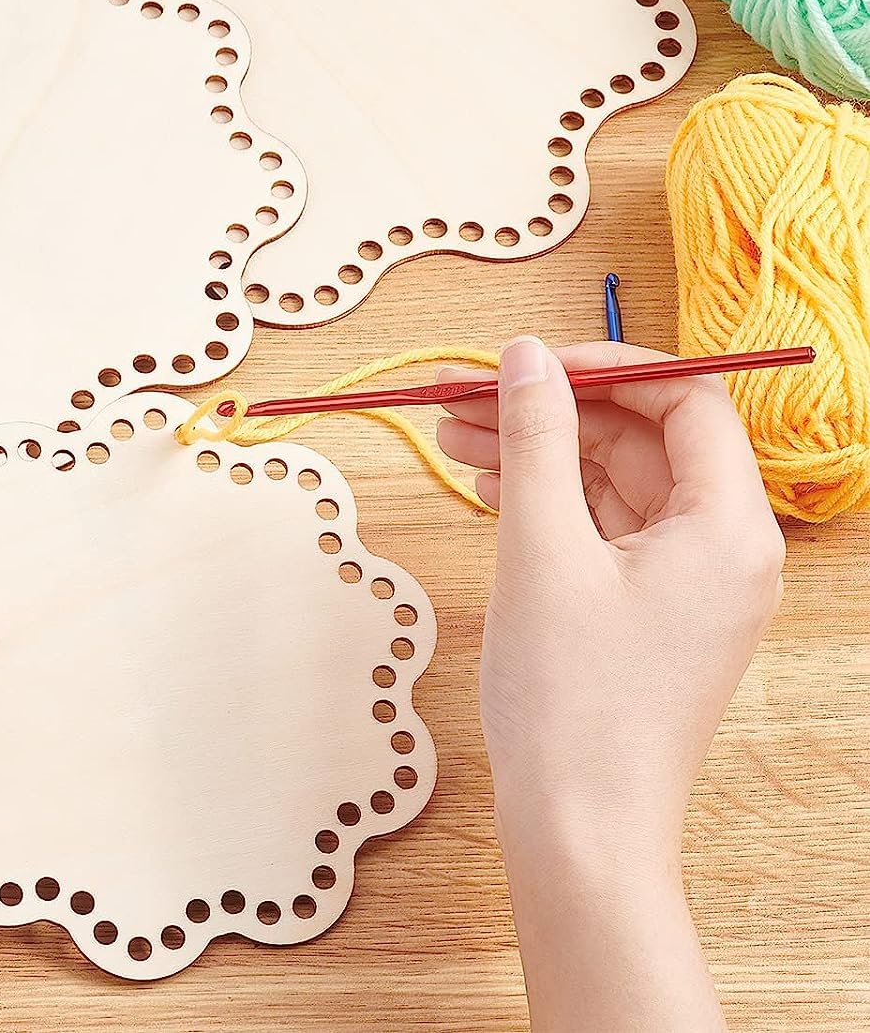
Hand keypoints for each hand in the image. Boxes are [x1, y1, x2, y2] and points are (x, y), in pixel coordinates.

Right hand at [437, 338, 783, 1031]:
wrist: (578, 830)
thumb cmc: (571, 698)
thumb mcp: (542, 547)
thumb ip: (534, 437)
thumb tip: (524, 355)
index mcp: (729, 528)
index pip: (687, 401)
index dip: (607, 368)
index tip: (528, 363)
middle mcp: (725, 550)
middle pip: (644, 438)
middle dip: (554, 410)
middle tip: (463, 399)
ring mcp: (690, 585)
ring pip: (617, 482)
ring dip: (540, 453)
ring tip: (455, 439)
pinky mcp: (652, 612)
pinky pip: (606, 528)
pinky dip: (549, 501)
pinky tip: (488, 488)